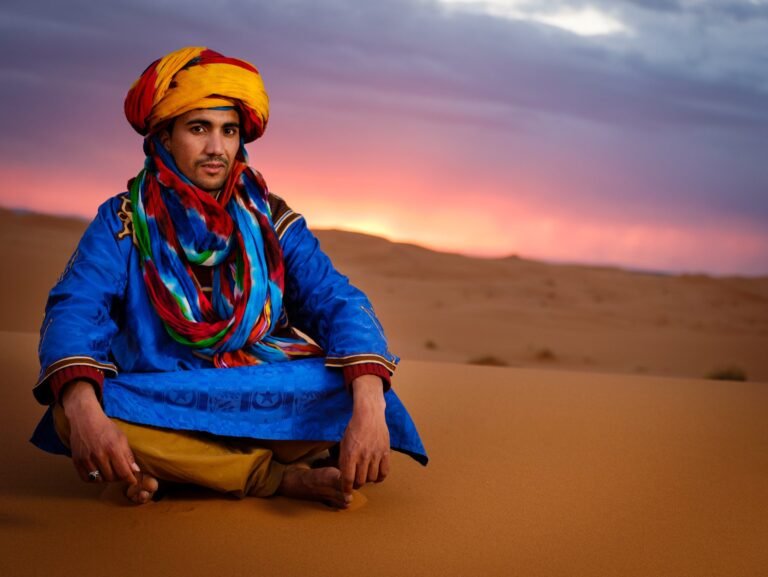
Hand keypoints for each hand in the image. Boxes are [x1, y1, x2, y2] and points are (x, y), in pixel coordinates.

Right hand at [62, 381, 139, 484]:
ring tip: (110, 471)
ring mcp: (86, 459)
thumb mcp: (121, 438)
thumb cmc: (106, 427)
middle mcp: (99, 455)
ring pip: (99, 480)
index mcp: (113, 448)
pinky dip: (94, 479)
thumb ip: (128, 455)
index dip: (130, 479)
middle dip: (119, 478)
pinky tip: (99, 473)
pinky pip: (86, 478)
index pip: (123, 472)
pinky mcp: (76, 461)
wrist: (85, 419)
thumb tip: (135, 471)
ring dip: (107, 478)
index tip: (133, 480)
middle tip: (121, 472)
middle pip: (112, 478)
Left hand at [339, 375, 389, 497]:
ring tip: (366, 476)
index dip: (347, 488)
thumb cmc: (353, 428)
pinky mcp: (385, 452)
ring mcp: (375, 455)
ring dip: (368, 480)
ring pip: (372, 478)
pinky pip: (384, 472)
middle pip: (361, 481)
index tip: (347, 492)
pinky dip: (380, 477)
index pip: (348, 479)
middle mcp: (363, 456)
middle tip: (356, 481)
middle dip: (357, 484)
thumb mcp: (343, 443)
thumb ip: (344, 460)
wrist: (368, 415)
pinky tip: (376, 475)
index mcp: (350, 454)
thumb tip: (344, 475)